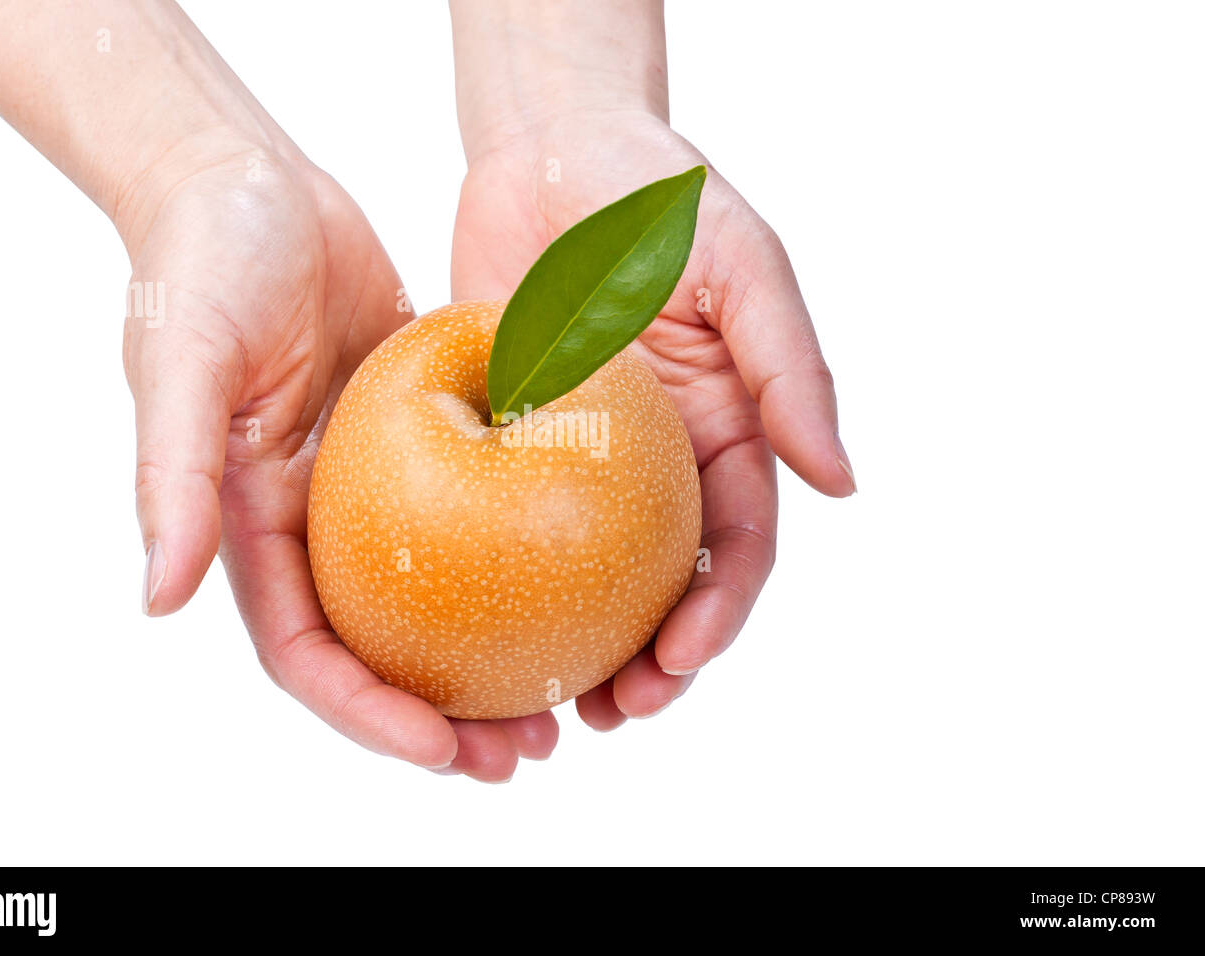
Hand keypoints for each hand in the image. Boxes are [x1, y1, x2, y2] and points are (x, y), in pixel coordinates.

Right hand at [122, 146, 557, 780]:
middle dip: (444, 719)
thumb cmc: (202, 263)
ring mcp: (375, 486)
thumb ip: (173, 475)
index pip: (309, 653)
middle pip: (385, 650)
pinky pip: (480, 511)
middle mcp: (317, 523)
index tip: (444, 753)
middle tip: (522, 756)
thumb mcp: (183, 364)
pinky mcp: (423, 437)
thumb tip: (159, 600)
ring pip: (442, 597)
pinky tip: (585, 578)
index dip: (368, 716)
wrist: (253, 182)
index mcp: (253, 528)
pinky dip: (523, 556)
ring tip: (567, 703)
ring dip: (495, 658)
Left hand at [451, 108, 854, 729]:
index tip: (681, 658)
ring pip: (582, 579)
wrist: (546, 146)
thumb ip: (790, 368)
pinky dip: (494, 585)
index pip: (736, 546)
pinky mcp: (504, 441)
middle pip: (661, 585)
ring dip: (577, 648)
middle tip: (616, 712)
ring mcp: (576, 459)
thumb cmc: (656, 194)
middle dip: (653, 662)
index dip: (719, 612)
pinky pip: (497, 525)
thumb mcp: (741, 266)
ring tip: (551, 707)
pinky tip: (468, 630)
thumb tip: (843, 482)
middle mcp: (652, 461)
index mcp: (721, 431)